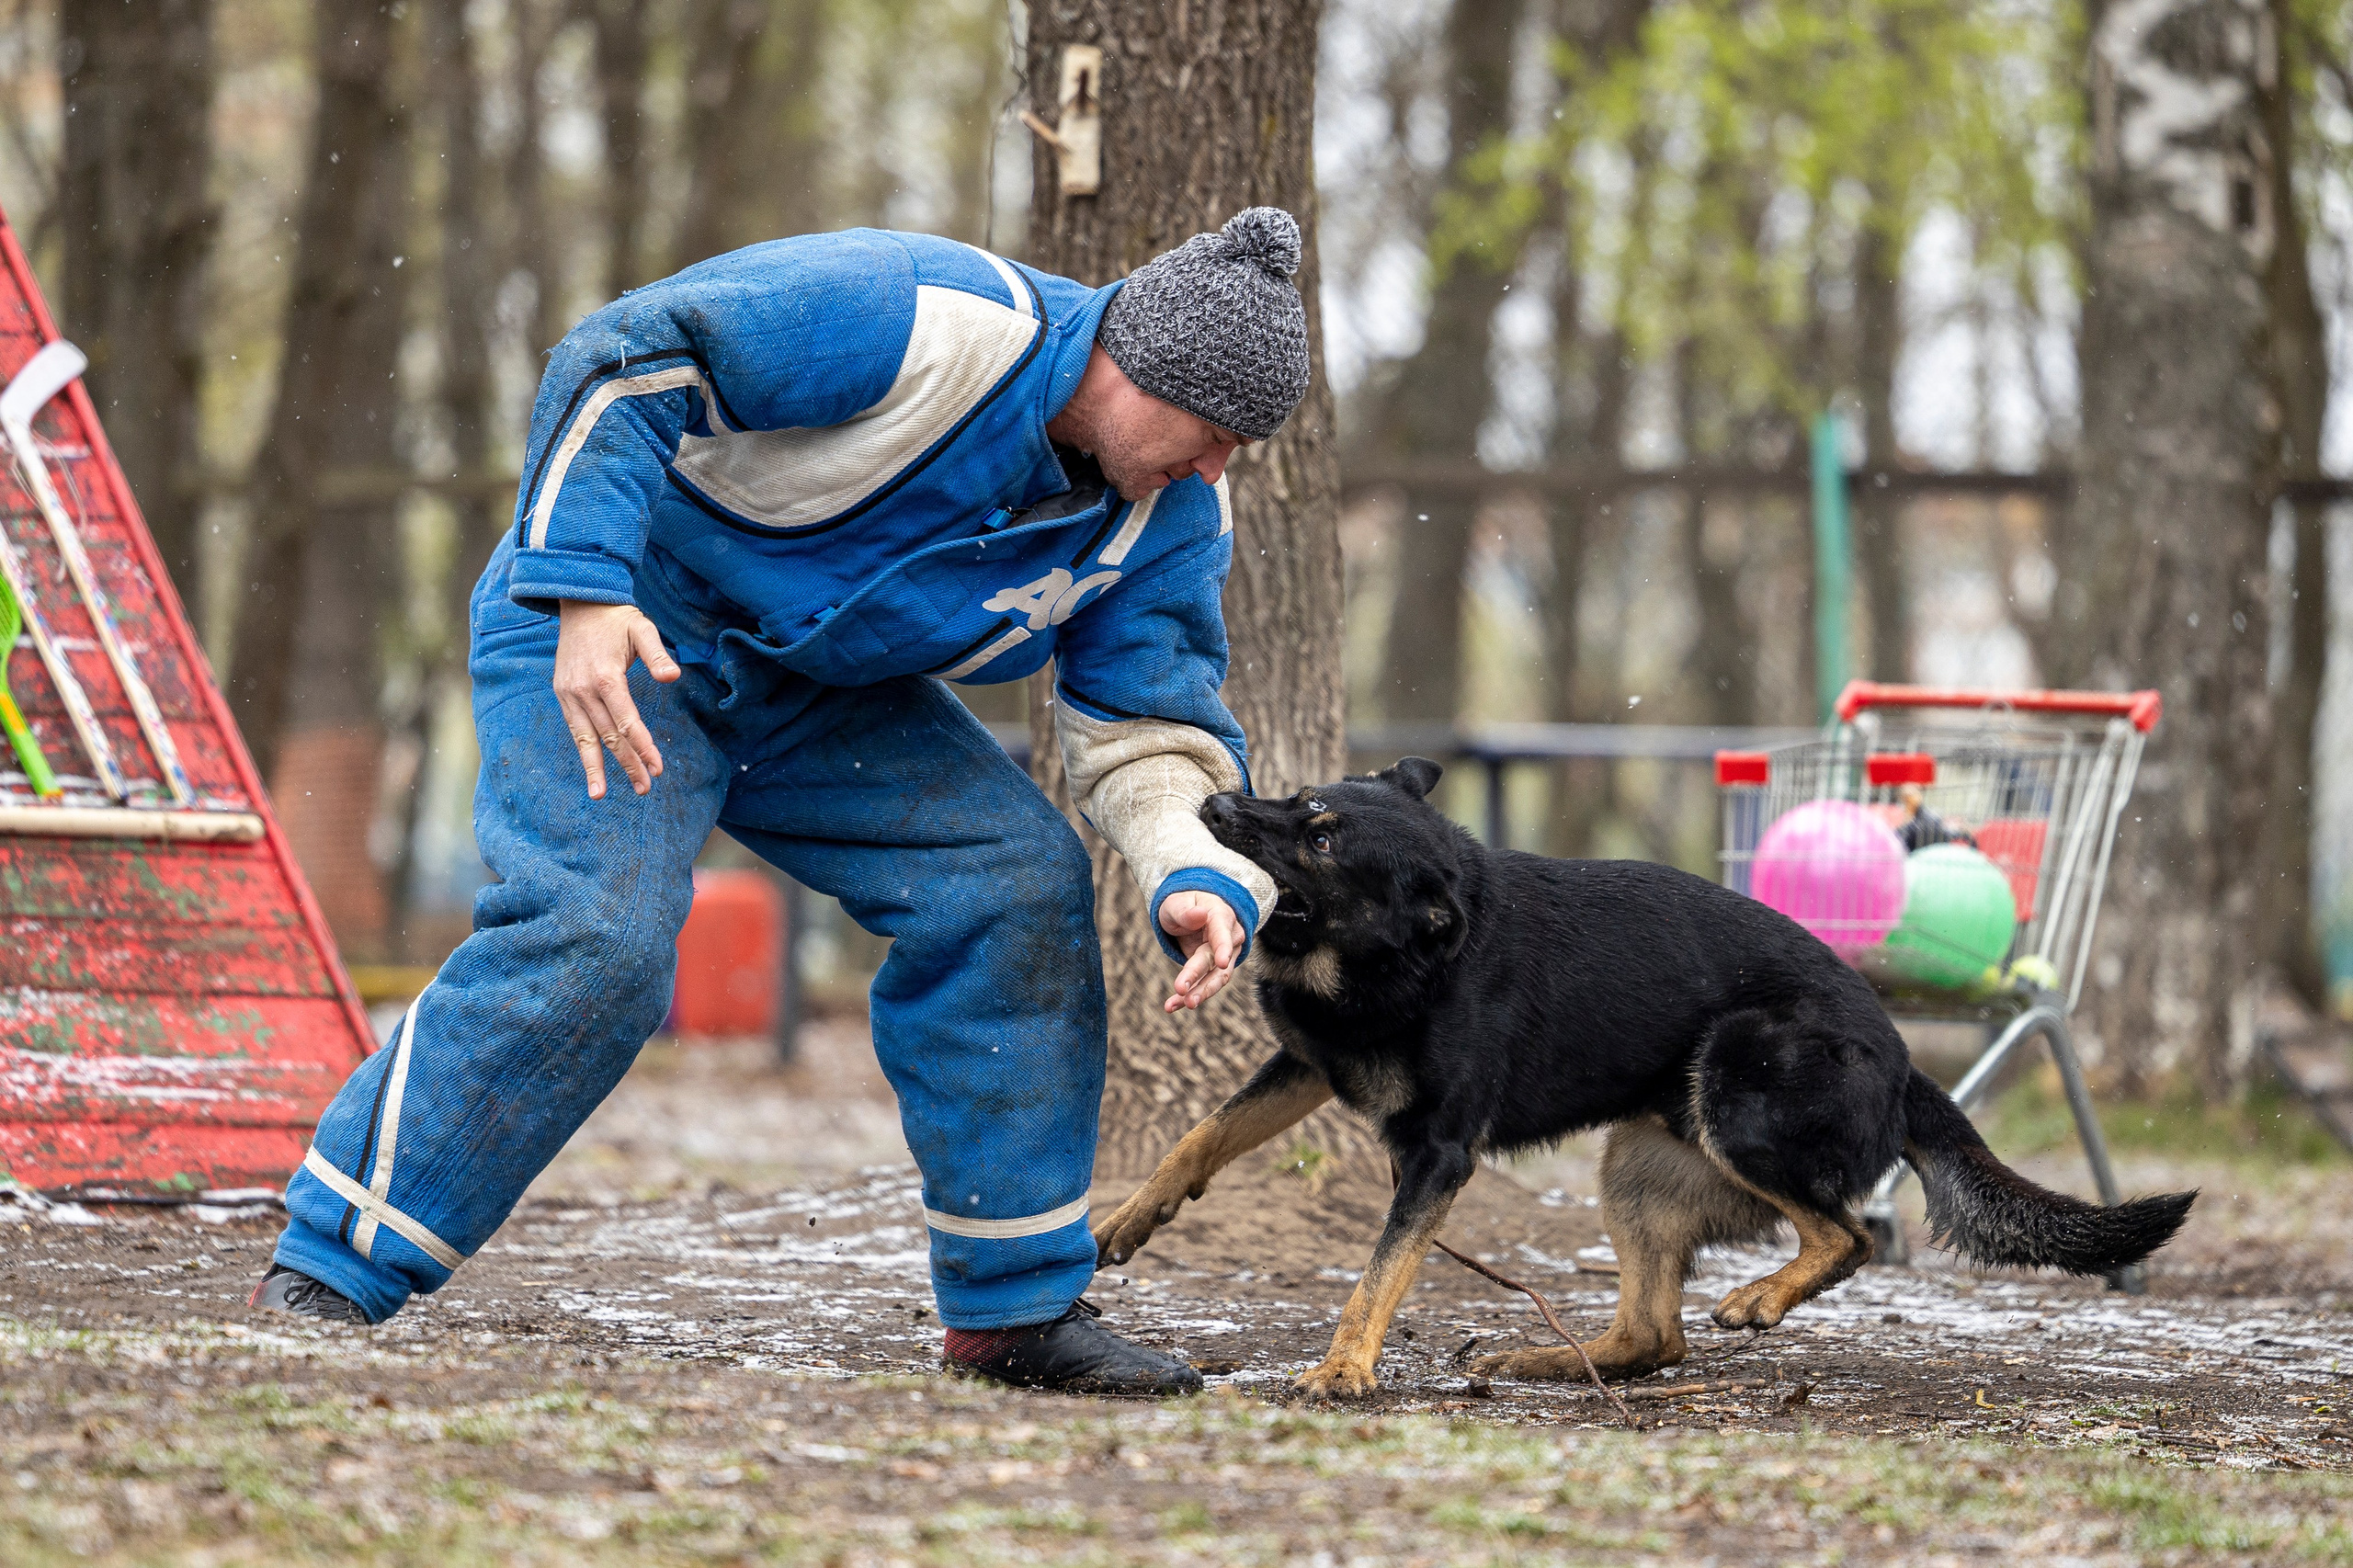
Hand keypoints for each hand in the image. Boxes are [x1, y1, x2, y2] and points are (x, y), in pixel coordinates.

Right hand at [554, 600, 680, 798]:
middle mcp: (584, 690)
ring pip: (586, 738)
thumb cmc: (617, 618)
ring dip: (597, 768)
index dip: (643, 746)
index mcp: (606, 677)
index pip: (627, 722)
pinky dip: (583, 750)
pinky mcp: (562, 694)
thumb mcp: (642, 628)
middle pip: (609, 736)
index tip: (657, 768)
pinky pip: (575, 728)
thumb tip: (673, 677)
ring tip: (601, 795)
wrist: (579, 604)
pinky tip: (591, 770)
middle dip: (628, 763)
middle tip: (645, 788)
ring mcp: (570, 693)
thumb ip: (657, 654)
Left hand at [1159, 891, 1243, 1012]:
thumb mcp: (1178, 903)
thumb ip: (1186, 911)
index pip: (1224, 933)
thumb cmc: (1184, 904)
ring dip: (1198, 993)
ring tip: (1180, 1004)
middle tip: (1181, 989)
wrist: (1192, 912)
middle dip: (1199, 976)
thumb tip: (1200, 915)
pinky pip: (1204, 986)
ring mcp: (1224, 957)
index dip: (1223, 947)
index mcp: (1221, 916)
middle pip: (1216, 961)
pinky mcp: (1213, 971)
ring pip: (1215, 979)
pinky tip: (1171, 1006)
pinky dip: (1187, 996)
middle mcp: (1229, 939)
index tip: (1221, 963)